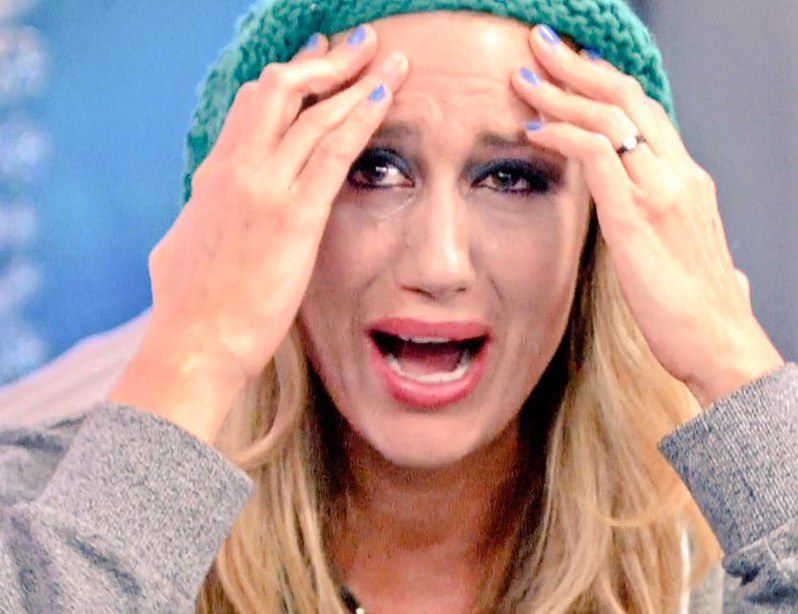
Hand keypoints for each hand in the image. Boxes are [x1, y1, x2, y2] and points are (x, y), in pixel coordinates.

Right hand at [109, 25, 409, 442]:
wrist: (193, 344)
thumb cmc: (189, 308)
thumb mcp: (185, 245)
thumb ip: (202, 214)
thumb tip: (204, 208)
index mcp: (214, 175)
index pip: (254, 106)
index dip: (292, 77)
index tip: (317, 59)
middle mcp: (236, 169)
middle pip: (280, 89)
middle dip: (326, 61)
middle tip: (360, 43)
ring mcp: (264, 188)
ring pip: (313, 112)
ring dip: (356, 79)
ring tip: (390, 56)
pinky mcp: (293, 216)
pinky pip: (334, 151)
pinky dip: (362, 117)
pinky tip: (386, 96)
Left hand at [511, 25, 783, 408]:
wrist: (723, 346)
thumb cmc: (703, 313)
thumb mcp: (694, 258)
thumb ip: (687, 238)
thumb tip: (697, 247)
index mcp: (689, 181)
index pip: (645, 113)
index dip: (605, 83)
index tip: (572, 66)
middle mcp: (680, 175)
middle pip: (627, 98)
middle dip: (579, 66)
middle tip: (540, 42)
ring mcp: (661, 193)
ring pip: (608, 117)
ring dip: (560, 90)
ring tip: (523, 73)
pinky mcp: (637, 218)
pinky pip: (595, 155)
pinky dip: (562, 133)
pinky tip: (533, 127)